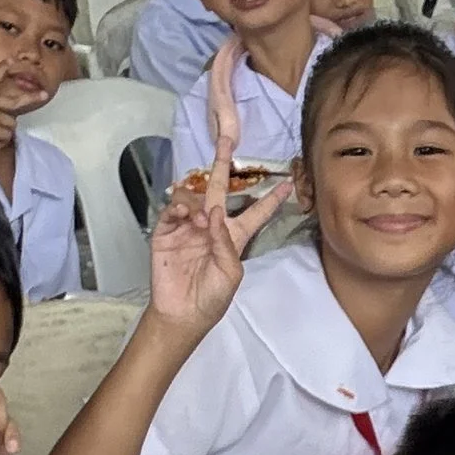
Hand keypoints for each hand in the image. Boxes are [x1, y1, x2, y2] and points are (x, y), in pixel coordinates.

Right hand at [150, 170, 292, 332]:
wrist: (183, 314)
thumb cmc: (212, 298)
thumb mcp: (230, 274)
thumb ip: (226, 243)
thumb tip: (214, 212)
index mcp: (233, 237)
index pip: (254, 213)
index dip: (271, 200)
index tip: (288, 184)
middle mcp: (211, 227)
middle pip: (219, 190)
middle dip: (222, 164)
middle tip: (225, 140)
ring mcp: (187, 228)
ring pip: (193, 198)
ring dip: (198, 202)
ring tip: (200, 219)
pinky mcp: (166, 234)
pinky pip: (171, 211)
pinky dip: (178, 208)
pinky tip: (184, 214)